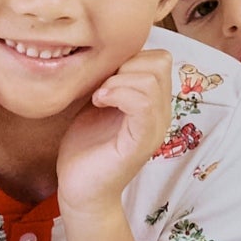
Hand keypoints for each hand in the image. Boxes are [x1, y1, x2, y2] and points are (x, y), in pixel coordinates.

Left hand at [56, 48, 173, 217]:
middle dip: (125, 64)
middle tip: (102, 85)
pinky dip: (118, 94)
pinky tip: (99, 102)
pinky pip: (143, 104)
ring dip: (118, 80)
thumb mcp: (99, 102)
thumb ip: (111, 79)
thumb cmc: (86, 147)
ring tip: (99, 96)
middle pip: (160, 62)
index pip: (159, 58)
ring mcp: (154, 129)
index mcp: (152, 102)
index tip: (104, 75)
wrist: (80, 190)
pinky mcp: (141, 143)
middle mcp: (160, 114)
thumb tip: (106, 51)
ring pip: (152, 79)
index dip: (130, 56)